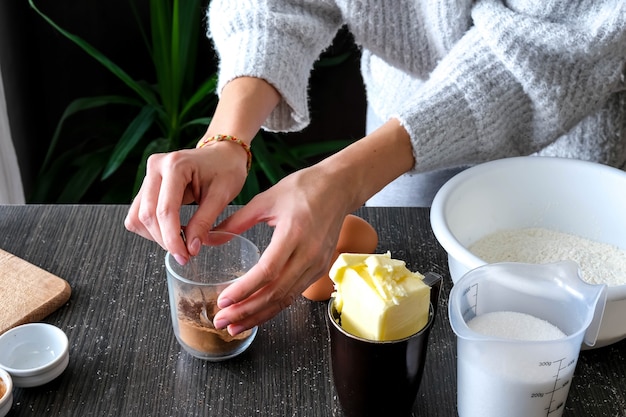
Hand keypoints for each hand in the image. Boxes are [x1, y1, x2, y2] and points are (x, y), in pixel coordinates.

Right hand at [124, 141, 248, 263]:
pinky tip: (172, 231)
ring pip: (138, 216)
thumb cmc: (226, 169)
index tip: (185, 257)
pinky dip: (151, 228)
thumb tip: (191, 248)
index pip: (165, 210)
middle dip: (164, 240)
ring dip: (156, 236)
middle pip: (147, 215)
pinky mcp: (147, 185)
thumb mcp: (222, 196)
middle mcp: (156, 167)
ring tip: (180, 242)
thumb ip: (204, 222)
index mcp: (175, 165)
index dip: (172, 238)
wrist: (222, 154)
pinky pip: (139, 213)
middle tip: (185, 255)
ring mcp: (148, 174)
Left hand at [211, 165, 352, 335]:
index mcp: (293, 233)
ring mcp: (317, 264)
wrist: (339, 187)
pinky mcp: (320, 269)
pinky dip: (274, 307)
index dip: (244, 290)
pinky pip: (294, 293)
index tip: (223, 302)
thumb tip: (208, 238)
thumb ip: (237, 221)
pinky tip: (256, 313)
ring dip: (259, 315)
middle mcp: (308, 253)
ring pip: (286, 299)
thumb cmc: (303, 188)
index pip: (267, 271)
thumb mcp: (266, 199)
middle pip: (276, 292)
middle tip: (221, 322)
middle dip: (246, 311)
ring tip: (234, 326)